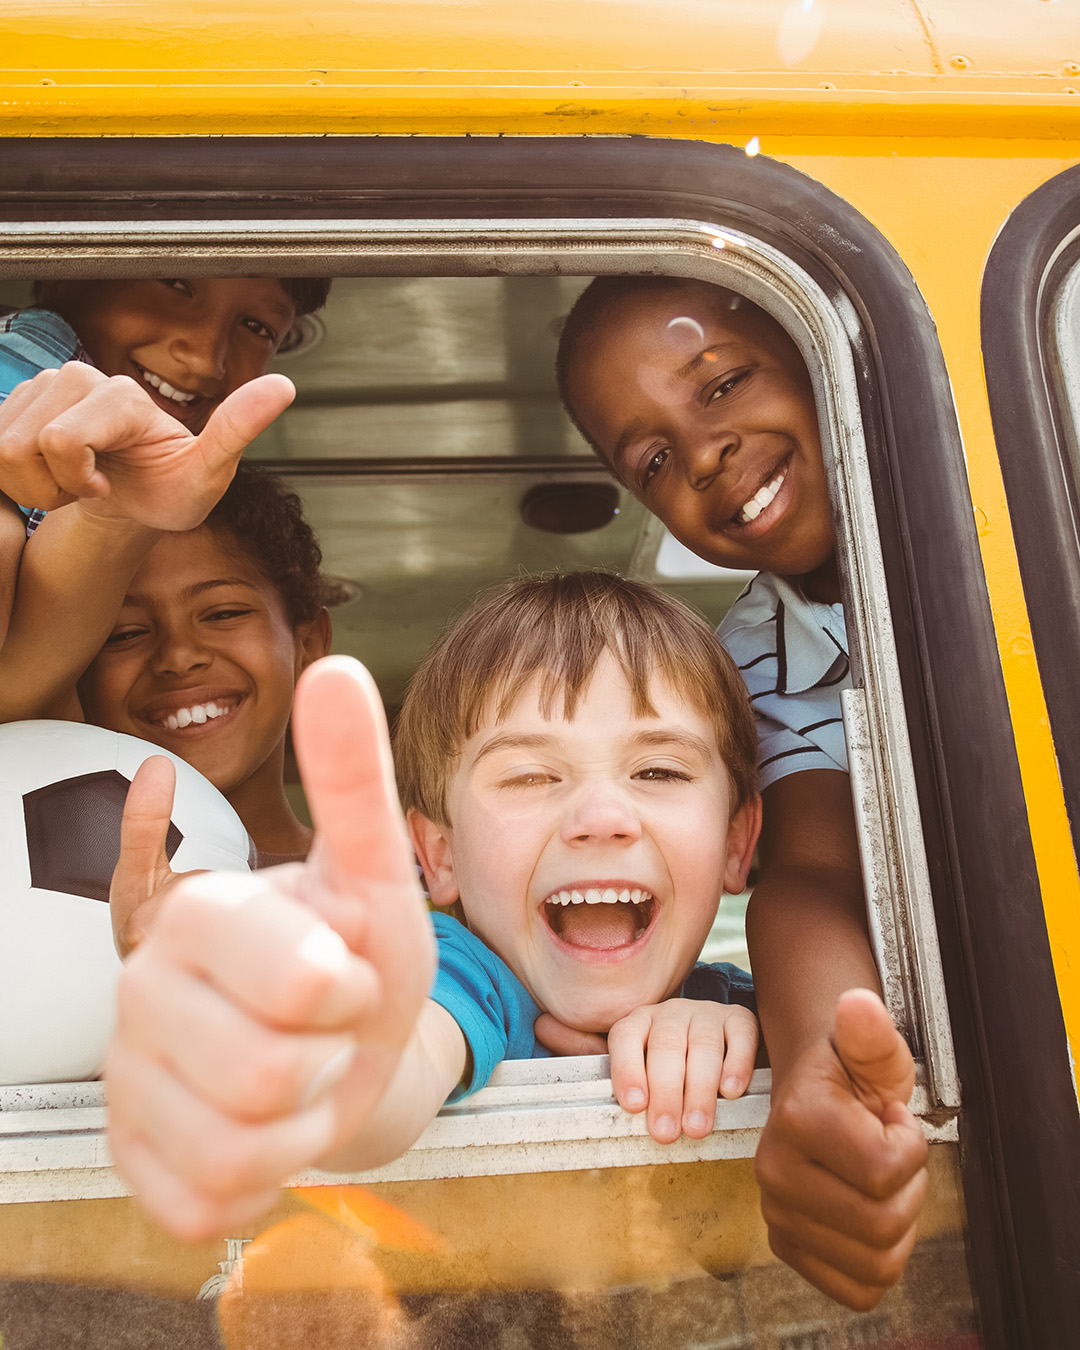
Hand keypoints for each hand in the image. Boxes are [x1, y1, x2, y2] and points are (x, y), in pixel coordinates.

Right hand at [0, 362, 292, 526]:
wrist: (134, 502)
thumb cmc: (170, 492)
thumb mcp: (210, 472)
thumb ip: (239, 427)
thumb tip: (284, 385)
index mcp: (122, 395)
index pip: (62, 441)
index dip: (78, 480)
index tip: (107, 488)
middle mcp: (78, 378)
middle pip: (25, 446)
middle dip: (54, 487)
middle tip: (91, 489)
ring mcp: (40, 387)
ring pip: (1, 449)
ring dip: (34, 485)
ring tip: (74, 483)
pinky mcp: (12, 403)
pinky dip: (14, 478)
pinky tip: (52, 475)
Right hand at [105, 656, 434, 1240]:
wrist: (342, 1049)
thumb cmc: (360, 955)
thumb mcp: (372, 872)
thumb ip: (351, 777)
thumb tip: (335, 666)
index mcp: (194, 913)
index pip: (300, 983)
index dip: (349, 992)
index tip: (345, 973)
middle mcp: (139, 991)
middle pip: (265, 1077)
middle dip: (329, 1062)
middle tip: (324, 1034)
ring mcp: (127, 1079)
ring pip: (237, 1150)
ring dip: (304, 1125)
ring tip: (301, 1080)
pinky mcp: (134, 1158)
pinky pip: (209, 1203)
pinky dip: (266, 1181)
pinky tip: (267, 1134)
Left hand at [535, 1000, 758, 1143]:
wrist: (715, 1040)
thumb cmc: (662, 1060)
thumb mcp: (626, 1059)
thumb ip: (587, 1050)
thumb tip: (541, 1025)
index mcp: (638, 1020)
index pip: (626, 1036)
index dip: (627, 1069)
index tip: (633, 1106)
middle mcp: (671, 1012)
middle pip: (667, 1045)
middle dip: (666, 1091)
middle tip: (667, 1133)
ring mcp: (707, 1014)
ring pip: (703, 1045)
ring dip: (700, 1088)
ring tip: (698, 1127)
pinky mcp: (741, 1020)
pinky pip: (741, 1034)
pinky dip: (737, 1062)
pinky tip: (732, 1091)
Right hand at [754, 988, 928, 1310]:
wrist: (812, 1095)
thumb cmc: (848, 1074)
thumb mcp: (870, 1049)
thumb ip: (871, 1032)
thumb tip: (859, 1005)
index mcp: (797, 1120)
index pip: (886, 1170)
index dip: (909, 1146)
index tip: (890, 1118)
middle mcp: (775, 1171)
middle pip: (882, 1225)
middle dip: (907, 1190)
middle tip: (887, 1153)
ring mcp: (778, 1213)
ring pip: (876, 1263)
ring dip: (895, 1224)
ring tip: (877, 1182)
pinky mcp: (787, 1246)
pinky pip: (858, 1289)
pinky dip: (876, 1261)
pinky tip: (865, 1213)